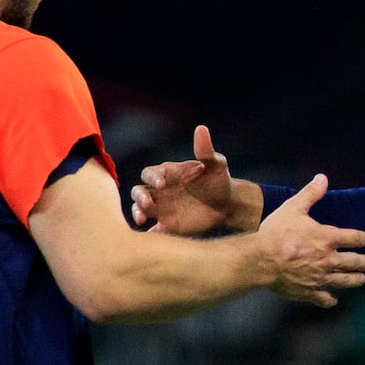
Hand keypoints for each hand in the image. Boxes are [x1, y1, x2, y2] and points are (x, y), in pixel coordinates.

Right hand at [132, 124, 260, 235]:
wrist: (227, 204)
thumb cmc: (218, 180)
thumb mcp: (215, 164)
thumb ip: (205, 150)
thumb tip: (201, 129)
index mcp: (166, 173)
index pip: (150, 173)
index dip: (152, 177)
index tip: (162, 183)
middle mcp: (159, 191)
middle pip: (138, 191)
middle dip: (139, 197)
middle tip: (147, 204)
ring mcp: (161, 208)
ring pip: (140, 209)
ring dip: (137, 213)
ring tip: (142, 220)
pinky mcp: (167, 225)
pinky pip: (153, 230)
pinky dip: (150, 233)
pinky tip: (154, 235)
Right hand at [255, 175, 364, 306]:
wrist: (261, 259)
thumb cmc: (276, 232)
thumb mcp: (294, 208)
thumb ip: (311, 194)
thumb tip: (323, 177)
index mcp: (328, 238)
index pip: (355, 238)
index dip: (362, 238)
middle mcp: (329, 259)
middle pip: (356, 262)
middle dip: (364, 262)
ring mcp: (321, 278)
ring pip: (346, 281)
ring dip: (356, 280)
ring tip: (361, 279)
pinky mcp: (309, 292)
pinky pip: (325, 298)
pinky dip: (330, 299)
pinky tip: (332, 299)